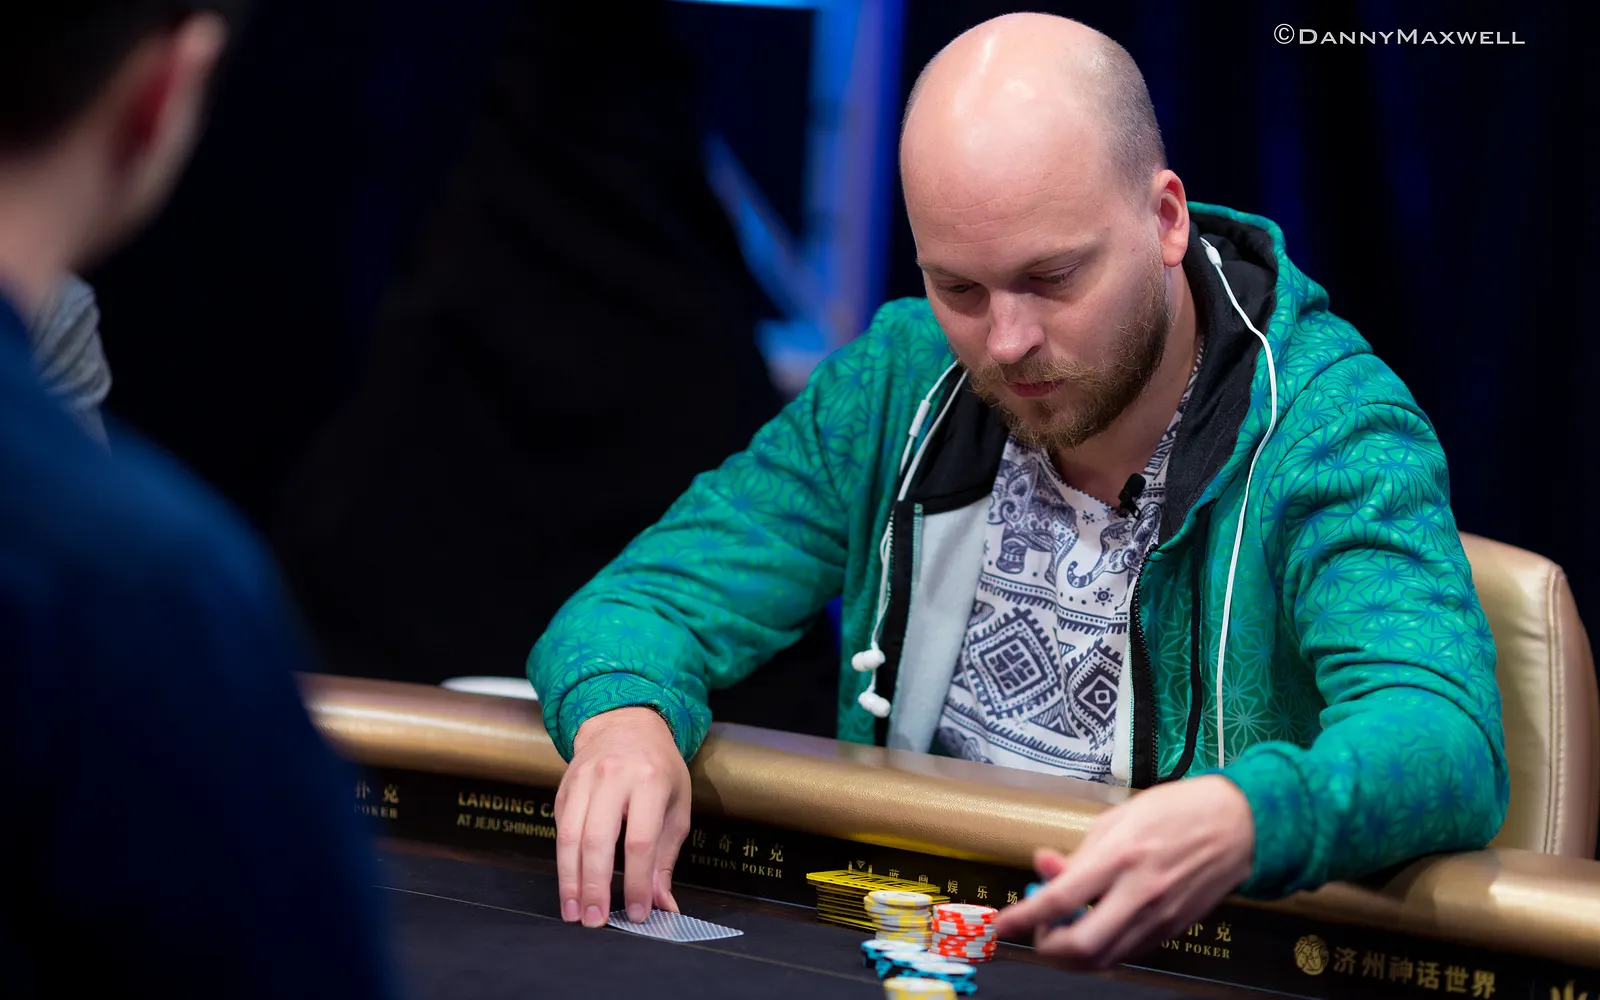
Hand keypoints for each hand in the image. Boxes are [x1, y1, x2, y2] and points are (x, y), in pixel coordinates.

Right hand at [554, 706, 690, 928]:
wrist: (625, 723)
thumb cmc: (658, 768)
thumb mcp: (676, 806)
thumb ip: (666, 857)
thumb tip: (664, 904)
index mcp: (649, 780)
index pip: (640, 840)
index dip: (637, 880)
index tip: (638, 912)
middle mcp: (612, 777)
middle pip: (597, 839)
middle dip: (595, 886)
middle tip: (595, 920)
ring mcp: (583, 781)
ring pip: (569, 837)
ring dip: (570, 880)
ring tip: (574, 912)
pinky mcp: (563, 789)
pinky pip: (560, 830)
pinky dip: (564, 862)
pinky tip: (569, 885)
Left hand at [993, 775, 1254, 969]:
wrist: (1237, 825)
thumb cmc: (1174, 811)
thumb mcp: (1117, 818)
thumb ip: (1079, 853)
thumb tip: (1043, 869)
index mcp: (1120, 856)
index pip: (1061, 898)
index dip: (1024, 917)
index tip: (1001, 925)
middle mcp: (1139, 892)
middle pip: (1081, 946)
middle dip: (1047, 948)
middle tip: (1037, 930)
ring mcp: (1158, 916)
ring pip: (1103, 959)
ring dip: (1071, 954)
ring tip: (1061, 927)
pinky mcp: (1172, 930)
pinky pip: (1126, 952)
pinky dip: (1100, 949)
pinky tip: (1093, 927)